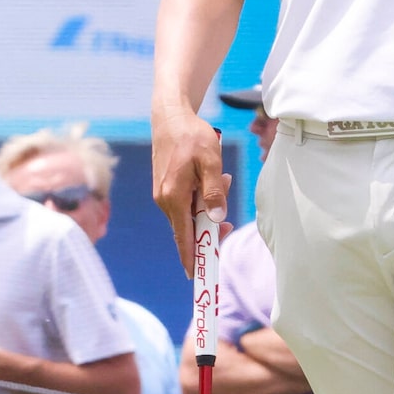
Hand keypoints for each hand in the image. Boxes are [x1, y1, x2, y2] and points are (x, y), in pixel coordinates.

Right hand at [149, 102, 226, 273]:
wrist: (169, 116)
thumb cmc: (191, 136)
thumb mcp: (210, 162)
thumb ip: (214, 192)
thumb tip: (217, 218)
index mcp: (173, 198)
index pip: (183, 237)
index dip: (191, 258)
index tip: (197, 276)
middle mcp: (164, 200)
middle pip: (188, 229)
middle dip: (210, 228)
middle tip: (229, 222)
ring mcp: (163, 194)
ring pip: (189, 214)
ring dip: (208, 207)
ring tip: (223, 180)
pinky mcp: (166, 187)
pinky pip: (186, 203)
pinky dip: (201, 198)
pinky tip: (213, 178)